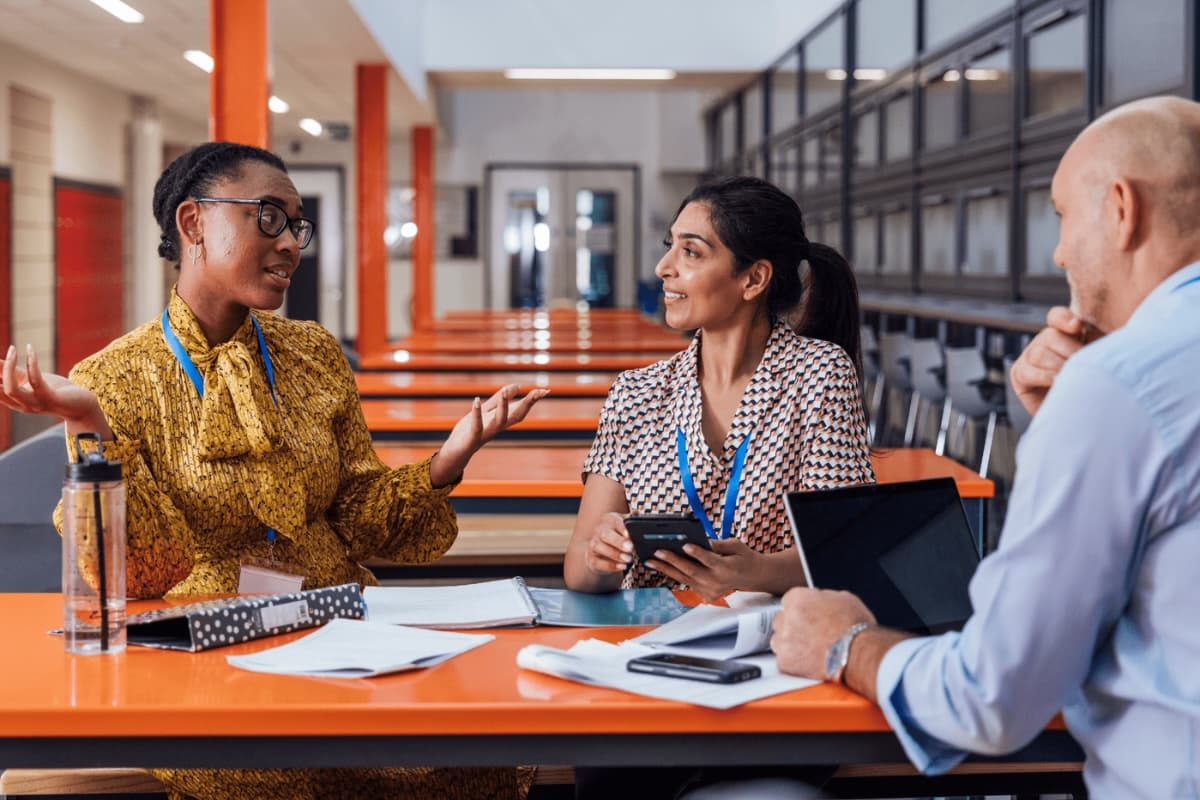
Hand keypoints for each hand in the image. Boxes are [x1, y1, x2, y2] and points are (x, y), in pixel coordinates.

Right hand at [1, 344, 111, 436]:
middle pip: (0, 392)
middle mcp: (23, 405)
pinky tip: (30, 349)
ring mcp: (36, 403)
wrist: (82, 404)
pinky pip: (36, 380)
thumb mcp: (29, 379)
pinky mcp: (51, 398)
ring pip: (12, 389)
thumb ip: (13, 371)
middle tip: (3, 354)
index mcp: (15, 401)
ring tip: (12, 350)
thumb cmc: (55, 390)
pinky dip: (31, 363)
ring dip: (9, 367)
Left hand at [429, 384, 549, 486]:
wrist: (455, 451)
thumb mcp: (486, 411)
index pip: (521, 409)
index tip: (546, 390)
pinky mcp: (472, 437)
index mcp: (501, 420)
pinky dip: (477, 414)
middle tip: (538, 392)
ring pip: (499, 421)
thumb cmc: (471, 431)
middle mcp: (497, 427)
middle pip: (516, 416)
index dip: (533, 400)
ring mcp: (486, 433)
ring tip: (505, 392)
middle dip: (527, 404)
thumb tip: (517, 386)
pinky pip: (476, 426)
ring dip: (504, 407)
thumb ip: (500, 399)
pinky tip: (476, 400)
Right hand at [582, 511, 634, 576]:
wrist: (600, 549)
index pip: (615, 521)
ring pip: (600, 548)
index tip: (629, 534)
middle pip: (606, 534)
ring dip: (615, 554)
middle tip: (630, 548)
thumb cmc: (617, 535)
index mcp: (609, 520)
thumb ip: (632, 520)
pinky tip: (622, 566)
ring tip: (629, 559)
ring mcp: (593, 544)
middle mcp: (599, 530)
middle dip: (618, 541)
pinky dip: (610, 566)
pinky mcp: (591, 558)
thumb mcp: (624, 525)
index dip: (622, 527)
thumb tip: (638, 515)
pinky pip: (598, 562)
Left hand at [646, 538, 762, 601]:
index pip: (710, 560)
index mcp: (728, 568)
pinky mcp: (706, 595)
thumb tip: (698, 540)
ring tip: (651, 560)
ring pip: (685, 579)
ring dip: (666, 569)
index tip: (685, 545)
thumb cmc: (742, 556)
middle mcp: (718, 582)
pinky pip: (687, 583)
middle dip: (673, 560)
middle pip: (692, 571)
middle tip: (657, 551)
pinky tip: (661, 566)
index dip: (697, 553)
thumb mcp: (735, 545)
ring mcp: (711, 591)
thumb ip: (717, 544)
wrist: (752, 576)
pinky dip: (673, 574)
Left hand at [770, 587, 874, 679]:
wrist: (858, 653)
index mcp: (797, 598)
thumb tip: (820, 601)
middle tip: (810, 635)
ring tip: (810, 650)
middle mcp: (786, 617)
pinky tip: (810, 661)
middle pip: (781, 621)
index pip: (789, 601)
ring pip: (779, 641)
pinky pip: (784, 661)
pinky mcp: (785, 661)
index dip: (800, 611)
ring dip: (790, 645)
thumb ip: (823, 598)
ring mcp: (784, 640)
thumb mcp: (843, 599)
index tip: (807, 618)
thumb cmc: (855, 627)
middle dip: (793, 627)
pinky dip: (794, 663)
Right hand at [1010, 306, 1099, 416]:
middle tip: (1081, 365)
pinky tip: (1056, 382)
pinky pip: (1027, 371)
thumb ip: (1102, 345)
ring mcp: (1031, 356)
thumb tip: (1099, 332)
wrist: (1085, 415)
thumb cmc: (1098, 386)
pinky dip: (1042, 376)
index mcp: (1068, 334)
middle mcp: (1046, 342)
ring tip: (1069, 377)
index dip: (1064, 319)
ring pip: (1038, 352)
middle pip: (1050, 335)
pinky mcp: (1019, 374)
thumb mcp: (1102, 361)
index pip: (1057, 317)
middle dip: (1068, 351)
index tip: (1077, 326)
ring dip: (1057, 366)